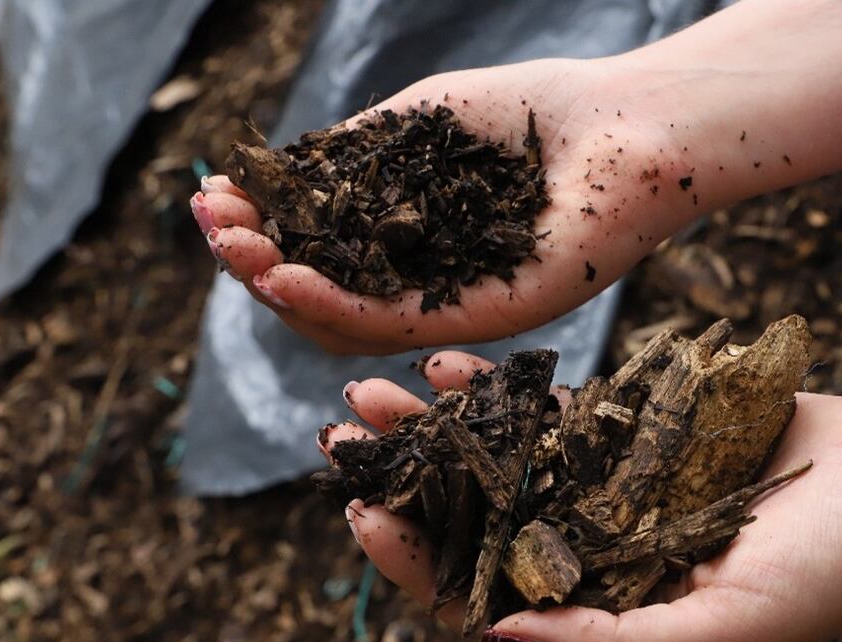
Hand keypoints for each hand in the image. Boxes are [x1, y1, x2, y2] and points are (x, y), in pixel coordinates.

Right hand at [192, 58, 700, 354]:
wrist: (630, 122)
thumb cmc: (534, 113)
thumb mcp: (415, 126)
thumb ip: (348, 158)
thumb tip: (264, 179)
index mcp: (409, 248)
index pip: (319, 257)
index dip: (261, 234)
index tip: (212, 200)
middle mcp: (428, 287)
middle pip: (323, 300)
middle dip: (256, 265)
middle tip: (214, 227)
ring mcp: (458, 308)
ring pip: (349, 326)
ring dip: (281, 290)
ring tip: (236, 251)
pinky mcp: (491, 320)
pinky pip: (399, 327)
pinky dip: (334, 307)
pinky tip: (285, 278)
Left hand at [325, 350, 841, 641]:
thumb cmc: (826, 577)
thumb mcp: (722, 631)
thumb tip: (498, 636)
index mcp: (598, 614)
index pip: (480, 598)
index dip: (413, 562)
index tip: (363, 513)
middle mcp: (590, 554)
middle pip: (473, 521)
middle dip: (405, 482)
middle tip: (340, 436)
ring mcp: (608, 489)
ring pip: (499, 458)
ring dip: (436, 427)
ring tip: (374, 390)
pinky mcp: (635, 432)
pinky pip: (551, 410)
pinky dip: (502, 390)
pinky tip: (452, 362)